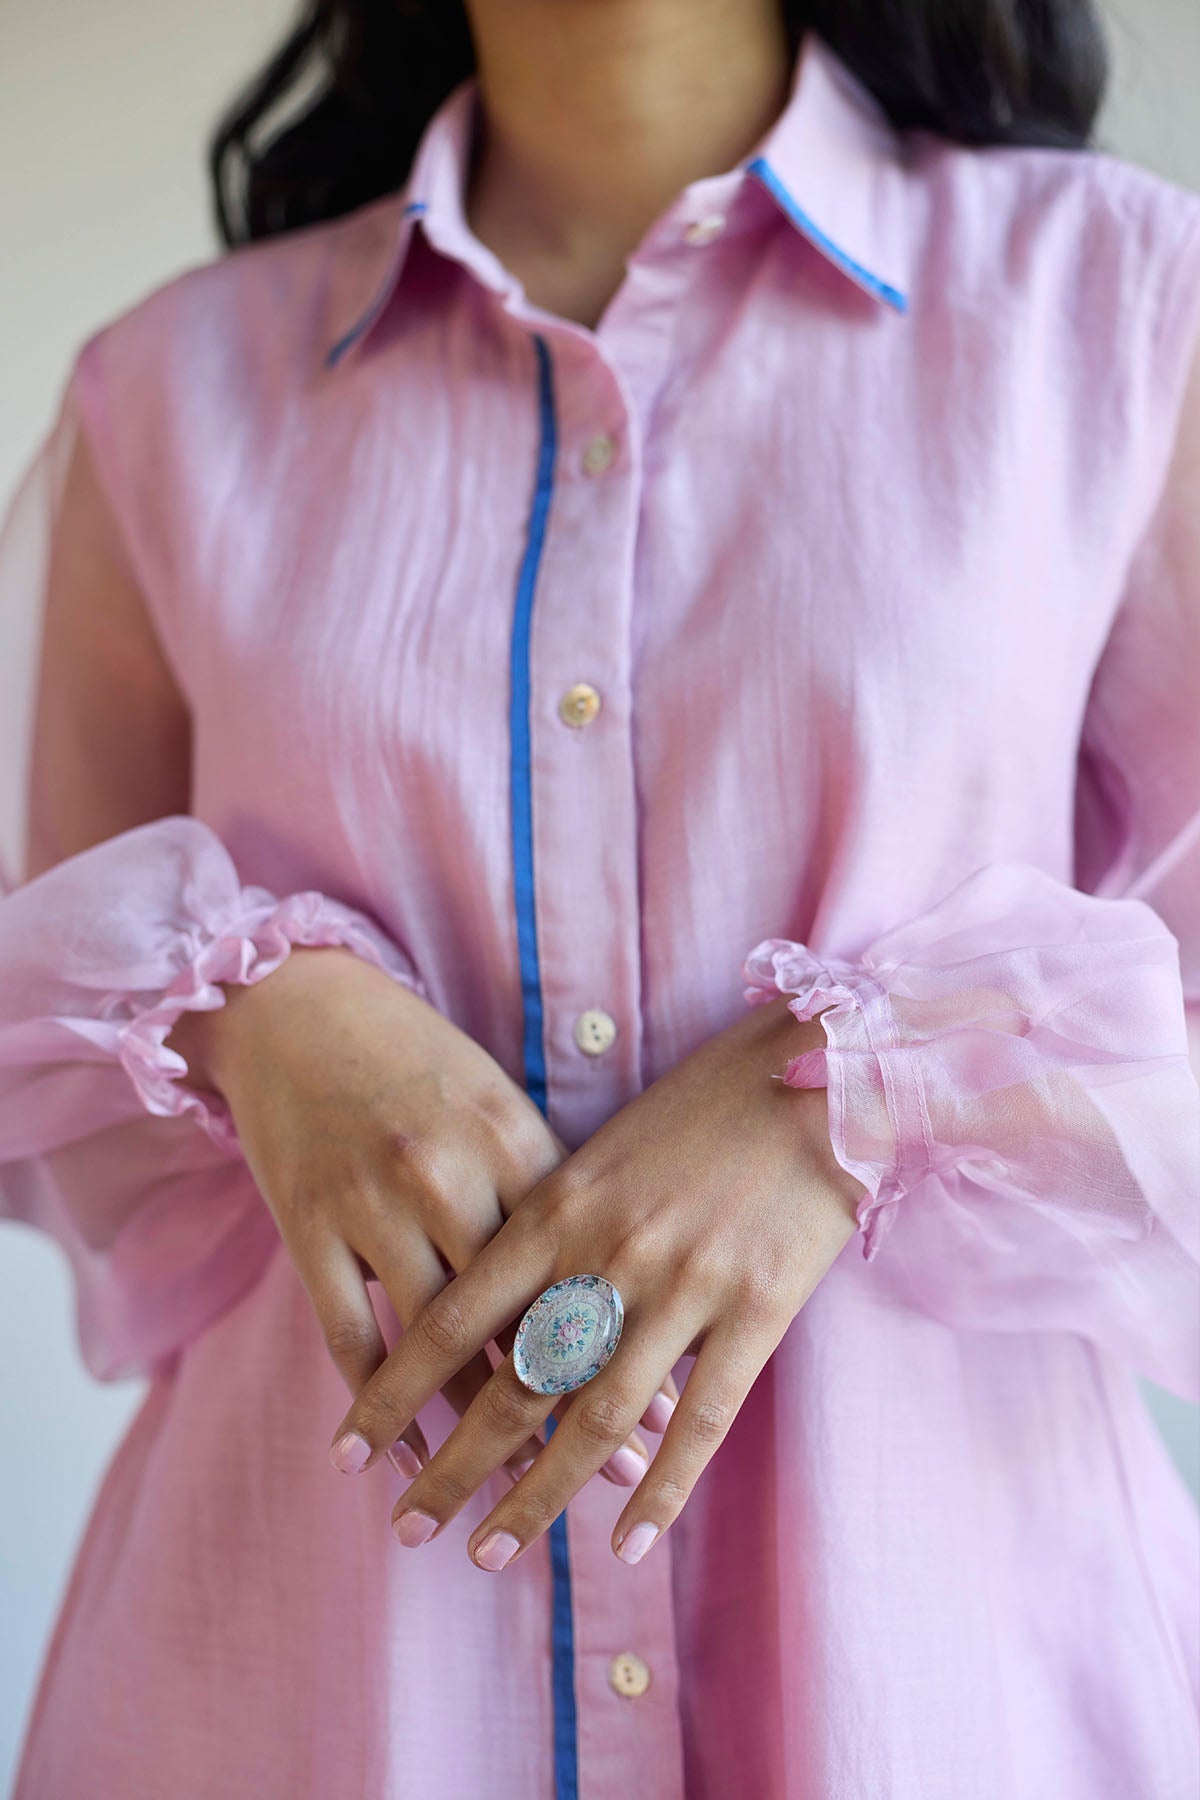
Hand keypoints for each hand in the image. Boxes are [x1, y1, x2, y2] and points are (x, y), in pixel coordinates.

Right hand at [166, 945, 676, 1483]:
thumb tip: (629, 1300)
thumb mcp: (503, 1109)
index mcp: (512, 1138)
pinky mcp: (307, 1225)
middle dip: (561, 1414)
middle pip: (514, 1317)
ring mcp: (371, 1202)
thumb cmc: (425, 1066)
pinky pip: (348, 1338)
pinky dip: (376, 1409)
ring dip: (470, 1435)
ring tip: (501, 1504)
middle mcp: (446, 1173)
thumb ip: (558, 1196)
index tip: (661, 1428)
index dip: (622, 1351)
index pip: (580, 1268)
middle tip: (599, 1490)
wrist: (301, 1007)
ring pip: (436, 1347)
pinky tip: (394, 1461)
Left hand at [326, 993, 866, 1566]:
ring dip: (538, 1495)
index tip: (348, 1454)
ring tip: (490, 1553)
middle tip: (408, 1530)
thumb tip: (498, 1324)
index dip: (395, 1395)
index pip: (452, 1320)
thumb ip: (548, 1233)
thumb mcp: (600, 1156)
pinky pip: (703, 1419)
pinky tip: (627, 1545)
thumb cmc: (696, 1110)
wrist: (812, 1069)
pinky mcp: (758, 1307)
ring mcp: (686, 1284)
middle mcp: (608, 1251)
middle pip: (513, 1384)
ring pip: (597, 1417)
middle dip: (453, 1467)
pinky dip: (662, 1490)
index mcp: (556, 1205)